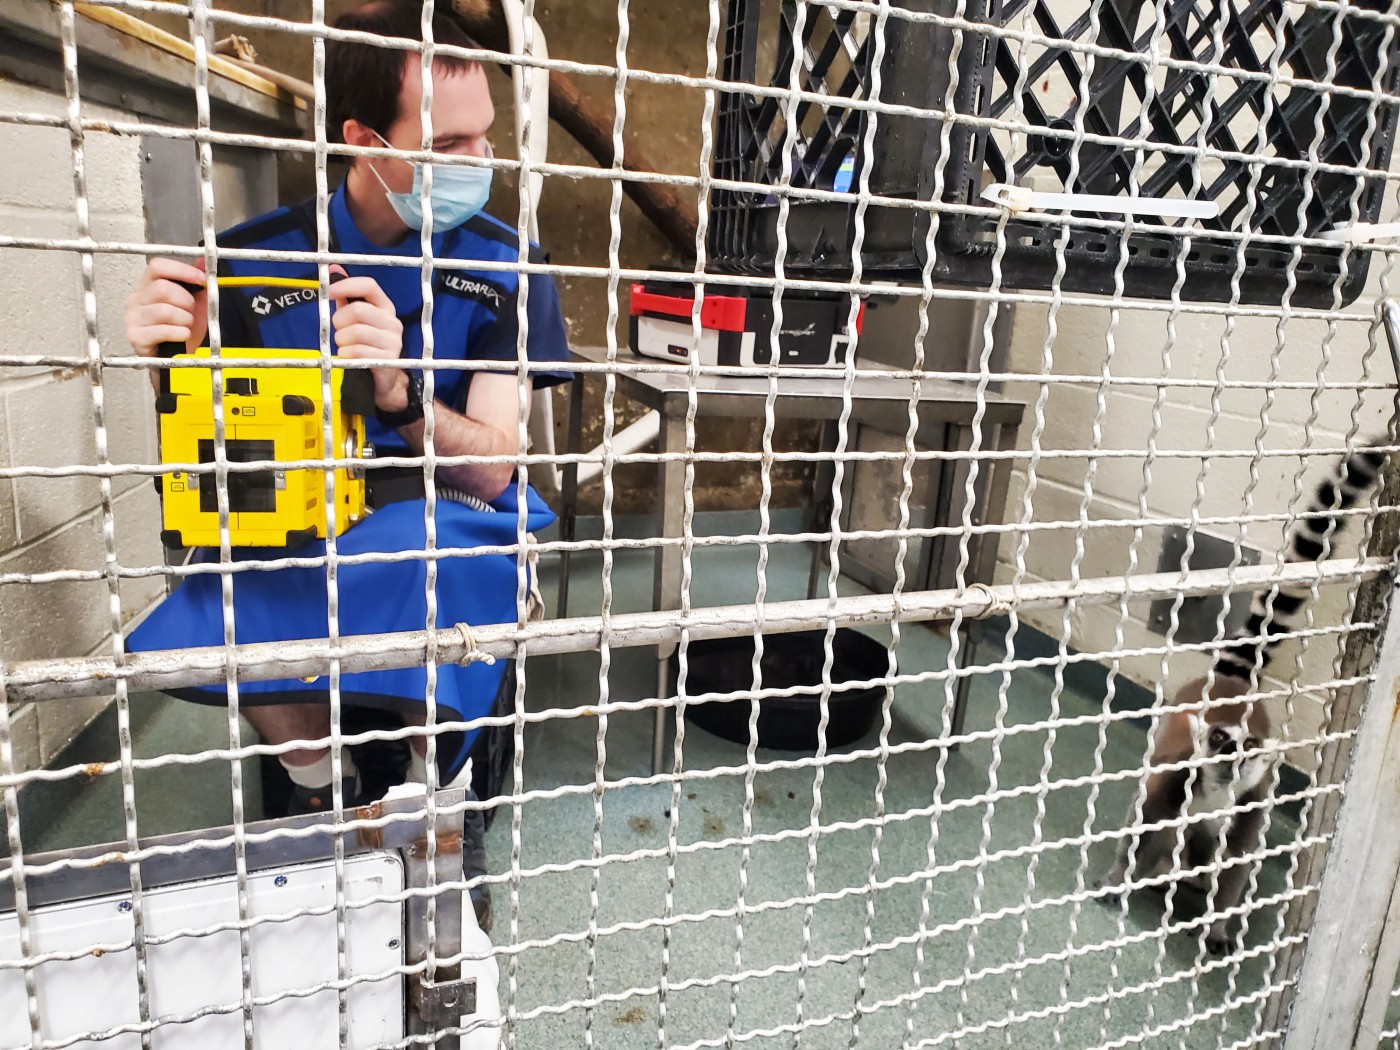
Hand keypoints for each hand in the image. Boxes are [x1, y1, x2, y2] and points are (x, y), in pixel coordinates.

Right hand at [124, 257, 207, 356]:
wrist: (175, 358)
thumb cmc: (181, 329)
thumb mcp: (194, 304)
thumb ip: (197, 283)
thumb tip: (203, 261)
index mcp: (148, 286)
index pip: (157, 266)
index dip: (181, 270)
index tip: (202, 280)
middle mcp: (136, 299)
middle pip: (163, 288)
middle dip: (186, 301)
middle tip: (191, 313)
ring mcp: (132, 318)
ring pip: (164, 310)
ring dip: (185, 320)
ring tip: (186, 326)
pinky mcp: (135, 336)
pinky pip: (162, 330)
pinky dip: (180, 333)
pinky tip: (183, 336)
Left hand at [328, 271, 407, 410]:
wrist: (384, 380)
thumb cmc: (367, 346)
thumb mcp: (357, 320)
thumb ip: (346, 296)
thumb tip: (334, 268)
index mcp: (385, 308)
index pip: (369, 286)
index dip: (346, 286)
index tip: (329, 292)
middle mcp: (393, 322)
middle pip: (357, 311)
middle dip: (339, 322)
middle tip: (339, 331)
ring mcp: (393, 341)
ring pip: (354, 332)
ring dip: (341, 341)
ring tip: (345, 346)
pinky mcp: (388, 359)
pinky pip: (357, 351)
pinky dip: (346, 355)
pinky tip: (349, 357)